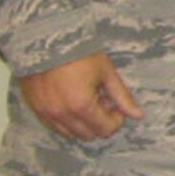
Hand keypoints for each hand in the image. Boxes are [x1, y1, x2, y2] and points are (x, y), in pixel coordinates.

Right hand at [19, 52, 144, 141]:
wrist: (45, 40)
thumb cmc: (79, 53)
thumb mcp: (106, 72)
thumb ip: (122, 97)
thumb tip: (138, 115)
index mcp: (82, 105)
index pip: (105, 129)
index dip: (116, 119)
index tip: (115, 105)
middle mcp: (62, 114)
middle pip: (89, 135)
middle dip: (100, 122)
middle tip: (101, 100)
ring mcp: (46, 113)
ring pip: (71, 134)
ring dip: (83, 123)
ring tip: (86, 100)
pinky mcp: (36, 108)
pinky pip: (55, 126)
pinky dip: (67, 121)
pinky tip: (71, 101)